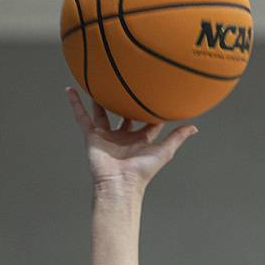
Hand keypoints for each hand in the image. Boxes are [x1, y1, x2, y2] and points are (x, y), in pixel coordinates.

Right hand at [66, 88, 196, 189]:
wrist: (120, 183)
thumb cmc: (143, 171)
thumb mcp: (164, 151)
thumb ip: (177, 138)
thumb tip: (195, 126)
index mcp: (140, 140)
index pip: (147, 122)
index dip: (151, 109)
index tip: (155, 92)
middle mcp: (123, 137)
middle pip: (124, 115)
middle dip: (126, 102)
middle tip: (127, 83)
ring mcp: (107, 136)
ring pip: (102, 112)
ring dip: (99, 99)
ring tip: (97, 82)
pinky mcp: (92, 135)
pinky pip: (81, 116)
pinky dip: (75, 104)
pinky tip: (70, 90)